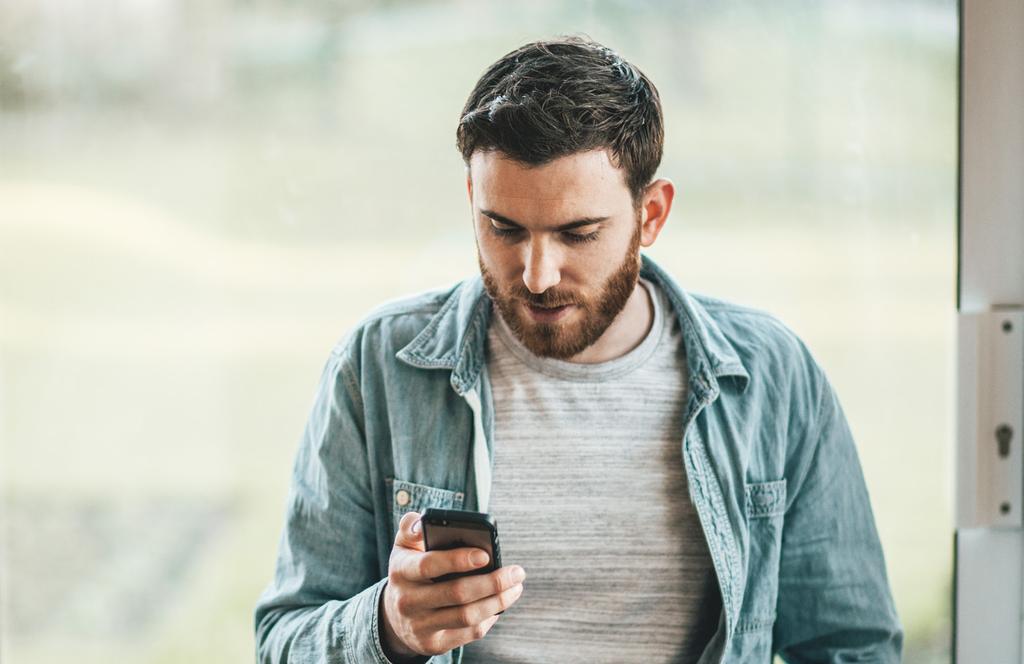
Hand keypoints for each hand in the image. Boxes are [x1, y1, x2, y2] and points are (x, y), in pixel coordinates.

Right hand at [378, 511, 525, 658]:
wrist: (394, 615)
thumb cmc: (410, 570)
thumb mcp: (404, 546)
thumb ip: (412, 527)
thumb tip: (423, 523)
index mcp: (401, 570)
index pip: (429, 565)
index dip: (458, 560)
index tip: (486, 555)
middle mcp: (407, 601)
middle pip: (456, 593)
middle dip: (493, 582)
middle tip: (517, 572)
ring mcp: (419, 626)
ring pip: (467, 616)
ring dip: (498, 601)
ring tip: (515, 587)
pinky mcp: (433, 644)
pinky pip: (468, 633)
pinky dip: (489, 618)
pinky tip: (500, 605)